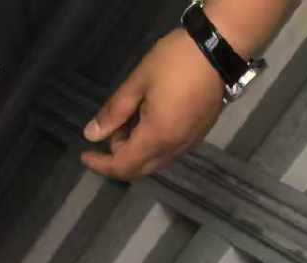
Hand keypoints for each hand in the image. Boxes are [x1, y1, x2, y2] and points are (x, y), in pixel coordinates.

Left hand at [82, 29, 225, 181]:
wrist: (221, 48)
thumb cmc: (176, 61)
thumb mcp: (139, 81)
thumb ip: (114, 111)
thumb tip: (91, 135)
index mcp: (156, 138)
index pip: (122, 166)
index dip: (101, 165)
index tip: (85, 156)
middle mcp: (173, 149)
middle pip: (139, 170)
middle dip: (119, 157)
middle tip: (113, 128)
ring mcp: (188, 144)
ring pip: (155, 162)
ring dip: (137, 151)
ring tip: (131, 119)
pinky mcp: (198, 136)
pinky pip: (169, 153)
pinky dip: (153, 146)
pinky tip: (151, 120)